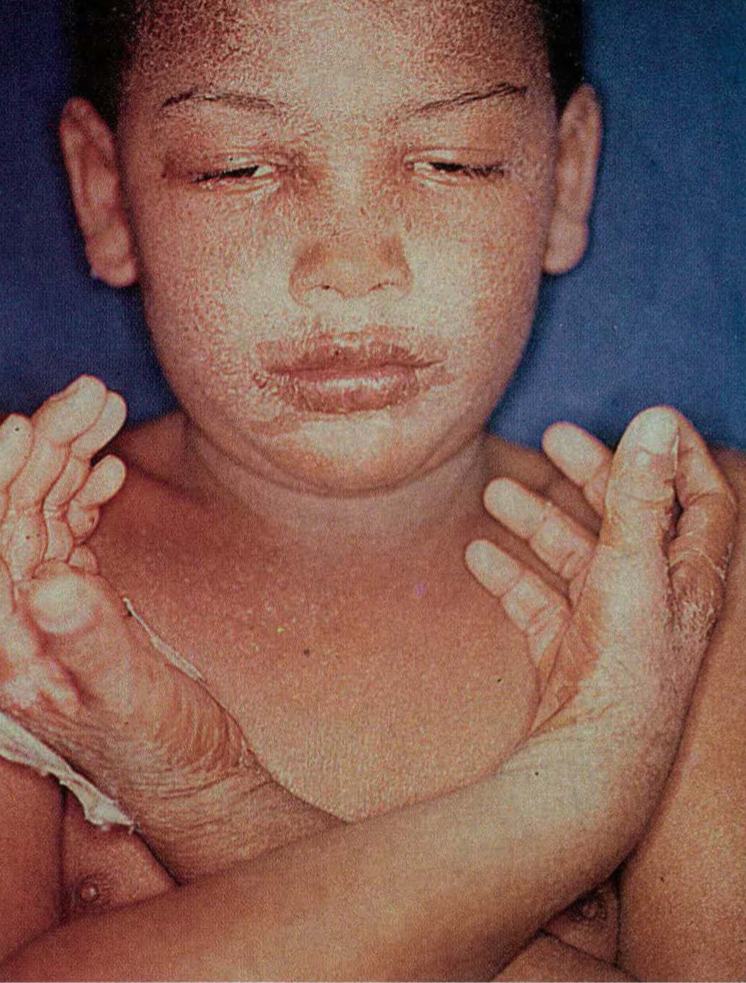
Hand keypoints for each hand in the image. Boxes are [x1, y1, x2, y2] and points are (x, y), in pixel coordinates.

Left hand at [0, 377, 245, 878]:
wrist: (199, 778)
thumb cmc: (165, 754)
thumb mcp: (135, 703)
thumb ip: (92, 644)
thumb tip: (51, 582)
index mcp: (8, 652)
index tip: (30, 429)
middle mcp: (16, 626)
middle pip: (12, 515)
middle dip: (47, 448)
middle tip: (94, 395)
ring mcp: (46, 612)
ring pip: (40, 514)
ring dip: (69, 457)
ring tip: (107, 409)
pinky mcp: (78, 606)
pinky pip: (68, 532)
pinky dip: (86, 493)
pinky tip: (108, 468)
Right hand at [467, 407, 735, 865]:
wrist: (591, 763)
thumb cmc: (627, 666)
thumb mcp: (632, 565)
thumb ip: (639, 493)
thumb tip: (654, 420)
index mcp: (687, 574)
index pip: (704, 502)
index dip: (683, 458)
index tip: (652, 419)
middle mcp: (654, 597)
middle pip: (628, 520)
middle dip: (592, 475)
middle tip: (554, 436)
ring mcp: (609, 626)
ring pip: (574, 557)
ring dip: (537, 522)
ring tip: (495, 494)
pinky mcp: (569, 654)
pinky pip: (537, 601)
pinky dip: (510, 576)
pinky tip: (478, 556)